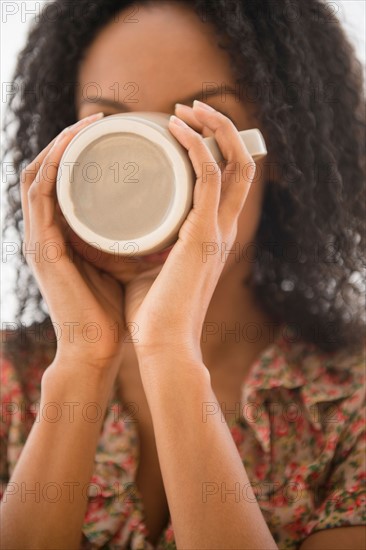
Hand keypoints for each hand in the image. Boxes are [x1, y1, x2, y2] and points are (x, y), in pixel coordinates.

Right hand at [20, 113, 126, 372]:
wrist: (97, 349)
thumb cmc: (114, 309)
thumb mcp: (125, 263)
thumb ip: (134, 239)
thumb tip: (171, 215)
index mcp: (64, 235)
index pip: (63, 181)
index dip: (79, 151)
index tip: (108, 130)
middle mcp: (46, 231)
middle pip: (48, 170)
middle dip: (69, 139)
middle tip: (99, 117)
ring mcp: (39, 238)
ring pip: (38, 174)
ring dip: (61, 144)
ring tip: (89, 122)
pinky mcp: (42, 248)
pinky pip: (41, 195)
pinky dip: (54, 166)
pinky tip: (73, 145)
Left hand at [124, 101, 256, 362]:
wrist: (164, 345)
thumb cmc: (156, 314)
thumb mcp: (157, 268)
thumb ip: (153, 243)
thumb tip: (126, 223)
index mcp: (215, 237)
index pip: (233, 183)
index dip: (218, 149)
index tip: (186, 129)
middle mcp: (225, 229)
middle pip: (243, 164)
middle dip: (221, 129)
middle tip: (189, 109)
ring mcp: (219, 230)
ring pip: (233, 162)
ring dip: (211, 128)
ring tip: (182, 110)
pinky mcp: (204, 234)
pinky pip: (209, 176)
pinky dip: (195, 146)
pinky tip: (175, 129)